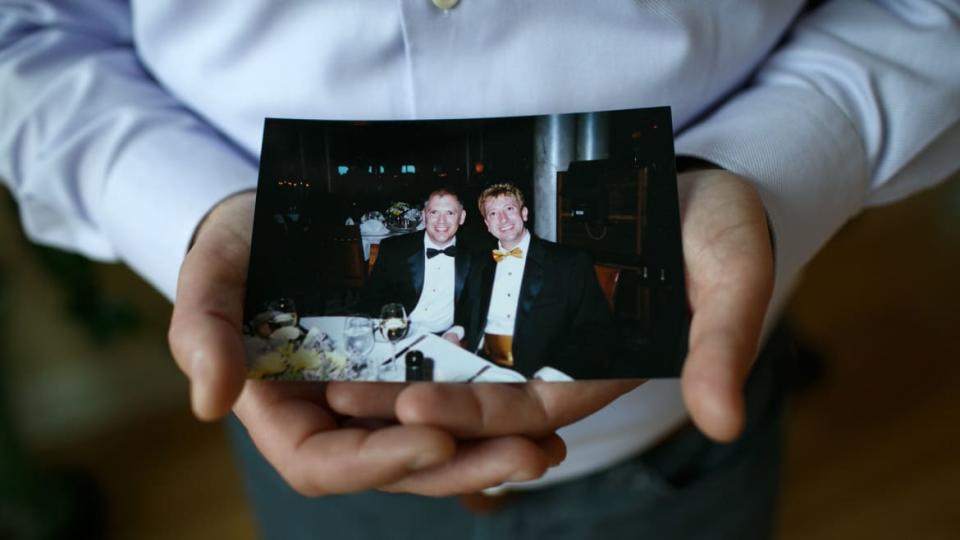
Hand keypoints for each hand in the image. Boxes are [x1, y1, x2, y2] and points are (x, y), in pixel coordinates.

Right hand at [167, 192, 563, 495]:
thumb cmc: (241, 244)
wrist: (283, 212)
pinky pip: (458, 406)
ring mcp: (383, 398)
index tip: (433, 439)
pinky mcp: (420, 370)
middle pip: (398, 466)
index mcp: (286, 415)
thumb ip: (202, 331)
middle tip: (526, 455)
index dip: (378, 463)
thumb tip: (210, 405)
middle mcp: (340, 418)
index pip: (325, 465)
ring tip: (547, 447)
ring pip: (437, 445)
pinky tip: (547, 415)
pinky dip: (498, 418)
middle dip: (460, 467)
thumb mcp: (212, 274)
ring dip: (492, 453)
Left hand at [333, 169, 771, 444]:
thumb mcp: (732, 275)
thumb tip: (725, 421)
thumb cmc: (718, 229)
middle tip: (341, 397)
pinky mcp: (504, 280)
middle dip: (410, 401)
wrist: (696, 180)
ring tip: (326, 371)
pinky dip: (410, 316)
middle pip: (474, 394)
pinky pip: (452, 306)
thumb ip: (723, 343)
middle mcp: (553, 357)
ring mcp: (525, 321)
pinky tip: (358, 314)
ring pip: (452, 358)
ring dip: (393, 369)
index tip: (416, 408)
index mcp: (598, 372)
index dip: (476, 415)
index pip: (528, 411)